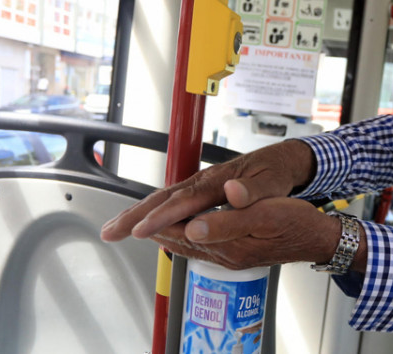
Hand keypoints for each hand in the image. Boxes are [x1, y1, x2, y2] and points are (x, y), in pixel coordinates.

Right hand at [100, 140, 314, 241]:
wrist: (284, 159)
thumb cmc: (277, 172)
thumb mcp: (272, 182)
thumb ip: (253, 191)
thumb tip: (233, 191)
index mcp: (217, 181)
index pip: (182, 202)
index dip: (160, 217)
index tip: (139, 231)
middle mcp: (203, 181)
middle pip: (162, 198)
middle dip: (133, 215)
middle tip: (108, 232)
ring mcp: (200, 184)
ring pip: (162, 199)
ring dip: (136, 214)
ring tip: (114, 229)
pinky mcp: (202, 189)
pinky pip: (171, 202)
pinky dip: (152, 212)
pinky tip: (143, 223)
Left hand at [147, 197, 358, 269]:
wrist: (319, 237)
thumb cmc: (296, 223)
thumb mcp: (265, 216)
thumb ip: (229, 221)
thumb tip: (195, 223)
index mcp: (229, 244)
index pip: (182, 233)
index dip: (156, 224)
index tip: (132, 220)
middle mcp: (226, 254)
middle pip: (178, 243)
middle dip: (149, 234)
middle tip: (121, 229)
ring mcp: (232, 255)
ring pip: (187, 246)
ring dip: (163, 237)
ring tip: (142, 228)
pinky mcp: (238, 251)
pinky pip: (202, 245)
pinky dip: (184, 237)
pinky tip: (181, 231)